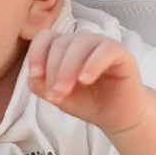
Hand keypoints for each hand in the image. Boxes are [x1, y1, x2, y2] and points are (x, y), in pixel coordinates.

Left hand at [23, 22, 143, 128]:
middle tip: (54, 95)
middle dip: (53, 71)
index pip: (46, 38)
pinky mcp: (121, 54)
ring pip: (80, 44)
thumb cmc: (88, 101)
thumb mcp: (58, 95)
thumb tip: (35, 75)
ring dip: (68, 69)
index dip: (37, 54)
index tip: (35, 75)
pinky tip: (85, 80)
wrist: (116, 116)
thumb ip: (41, 84)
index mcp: (65, 47)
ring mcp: (102, 45)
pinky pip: (105, 51)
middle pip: (61, 43)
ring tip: (65, 92)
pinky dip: (92, 64)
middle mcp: (83, 41)